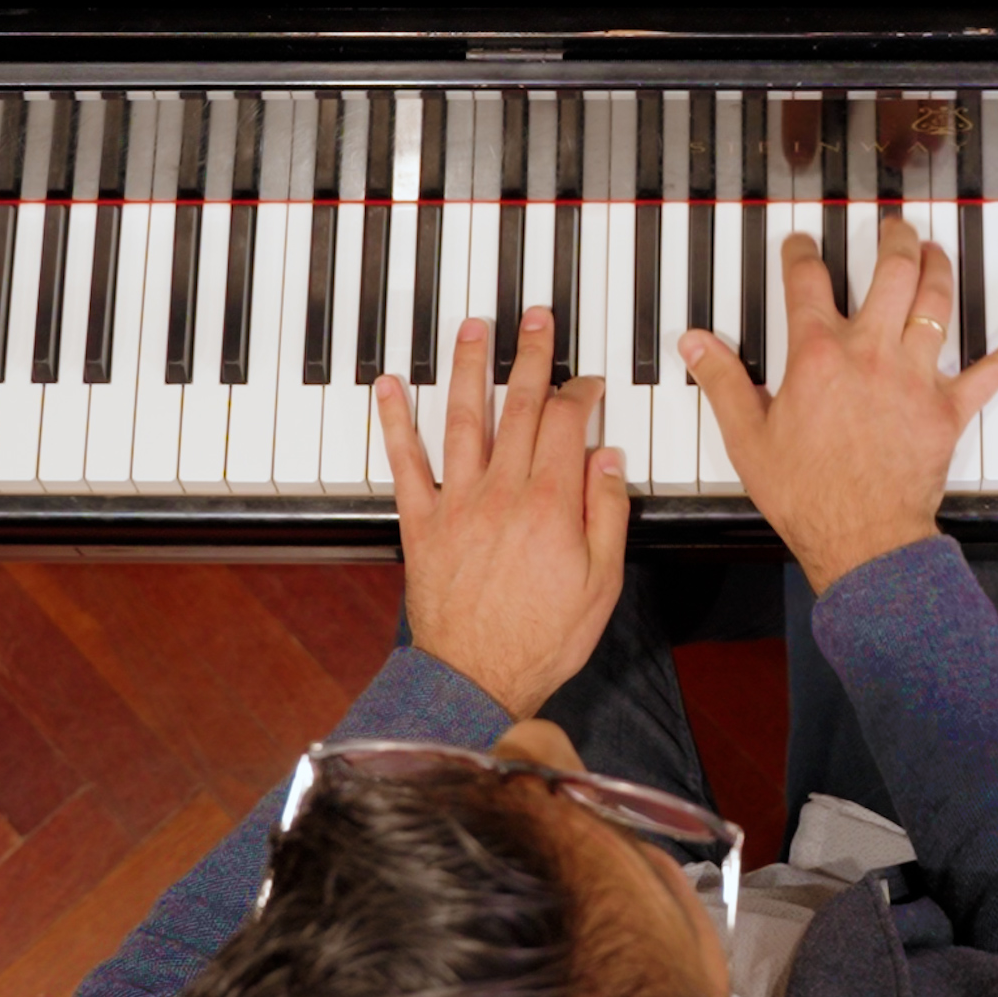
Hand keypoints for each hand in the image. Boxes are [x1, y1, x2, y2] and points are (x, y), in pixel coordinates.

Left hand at [374, 307, 628, 718]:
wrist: (476, 678)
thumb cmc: (543, 638)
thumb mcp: (602, 582)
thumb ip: (607, 514)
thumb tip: (609, 460)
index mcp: (551, 504)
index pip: (565, 423)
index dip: (579, 393)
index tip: (587, 382)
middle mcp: (502, 492)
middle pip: (517, 405)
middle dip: (530, 355)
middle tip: (536, 318)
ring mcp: (457, 503)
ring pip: (462, 419)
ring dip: (467, 367)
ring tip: (472, 327)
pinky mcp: (422, 522)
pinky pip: (405, 463)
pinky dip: (394, 422)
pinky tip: (388, 387)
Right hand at [680, 216, 997, 592]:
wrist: (860, 537)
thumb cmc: (807, 494)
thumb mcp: (747, 437)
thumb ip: (721, 381)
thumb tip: (694, 343)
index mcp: (819, 355)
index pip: (807, 283)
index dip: (801, 255)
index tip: (800, 245)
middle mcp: (872, 353)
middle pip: (889, 273)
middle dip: (892, 239)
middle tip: (893, 226)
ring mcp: (915, 377)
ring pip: (936, 304)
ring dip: (939, 268)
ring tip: (936, 250)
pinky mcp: (949, 408)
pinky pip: (993, 371)